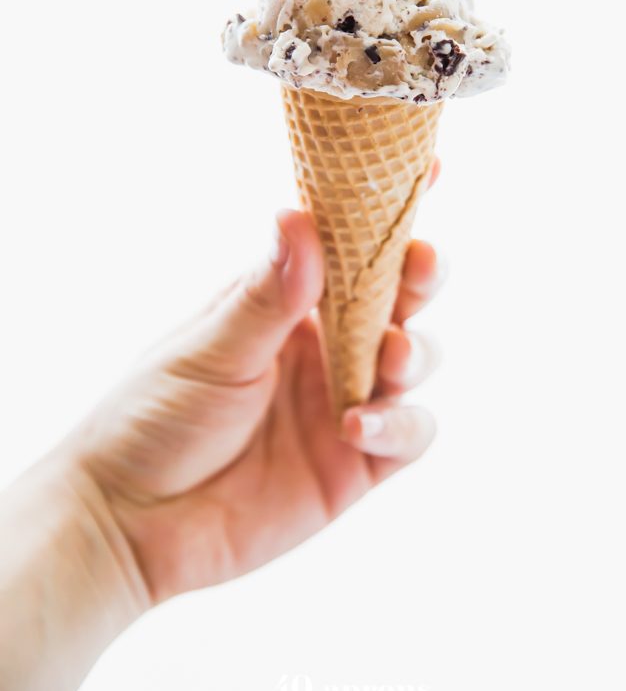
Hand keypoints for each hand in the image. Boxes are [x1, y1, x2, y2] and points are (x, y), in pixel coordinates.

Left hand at [72, 197, 442, 604]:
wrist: (129, 521)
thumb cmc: (153, 415)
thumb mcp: (210, 346)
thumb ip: (267, 293)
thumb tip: (297, 215)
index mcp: (287, 303)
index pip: (349, 246)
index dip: (392, 210)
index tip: (431, 169)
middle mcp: (324, 346)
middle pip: (398, 297)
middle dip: (420, 276)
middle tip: (421, 266)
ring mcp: (344, 402)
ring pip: (415, 360)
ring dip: (415, 350)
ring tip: (388, 356)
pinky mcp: (356, 464)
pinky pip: (408, 436)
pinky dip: (399, 426)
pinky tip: (357, 426)